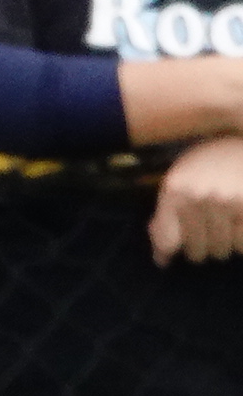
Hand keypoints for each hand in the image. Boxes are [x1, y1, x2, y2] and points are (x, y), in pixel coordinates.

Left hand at [151, 133, 242, 263]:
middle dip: (199, 249)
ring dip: (222, 246)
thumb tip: (161, 256)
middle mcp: (198, 198)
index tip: (167, 259)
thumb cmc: (208, 161)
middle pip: (196, 251)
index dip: (167, 254)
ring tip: (223, 228)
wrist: (240, 137)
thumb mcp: (178, 179)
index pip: (167, 242)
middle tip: (204, 238)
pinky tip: (236, 227)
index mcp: (174, 192)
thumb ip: (166, 214)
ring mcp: (227, 202)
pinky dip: (240, 242)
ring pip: (222, 250)